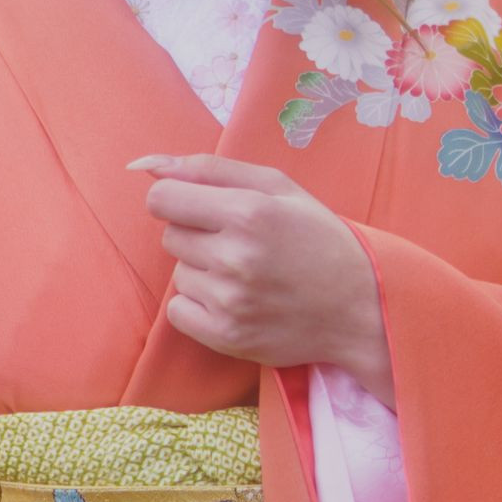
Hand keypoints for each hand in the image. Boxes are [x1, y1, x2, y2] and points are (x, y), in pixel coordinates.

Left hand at [133, 154, 394, 405]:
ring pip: (178, 273)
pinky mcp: (226, 336)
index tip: (203, 209)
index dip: (177, 200)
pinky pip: (179, 311)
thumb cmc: (318, 237)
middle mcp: (236, 257)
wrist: (360, 306)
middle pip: (170, 236)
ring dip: (203, 272)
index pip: (162, 199)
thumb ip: (208, 169)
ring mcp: (230, 301)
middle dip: (198, 235)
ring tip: (247, 276)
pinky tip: (235, 302)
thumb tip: (141, 164)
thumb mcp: (277, 188)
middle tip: (242, 245)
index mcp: (248, 212)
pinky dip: (199, 306)